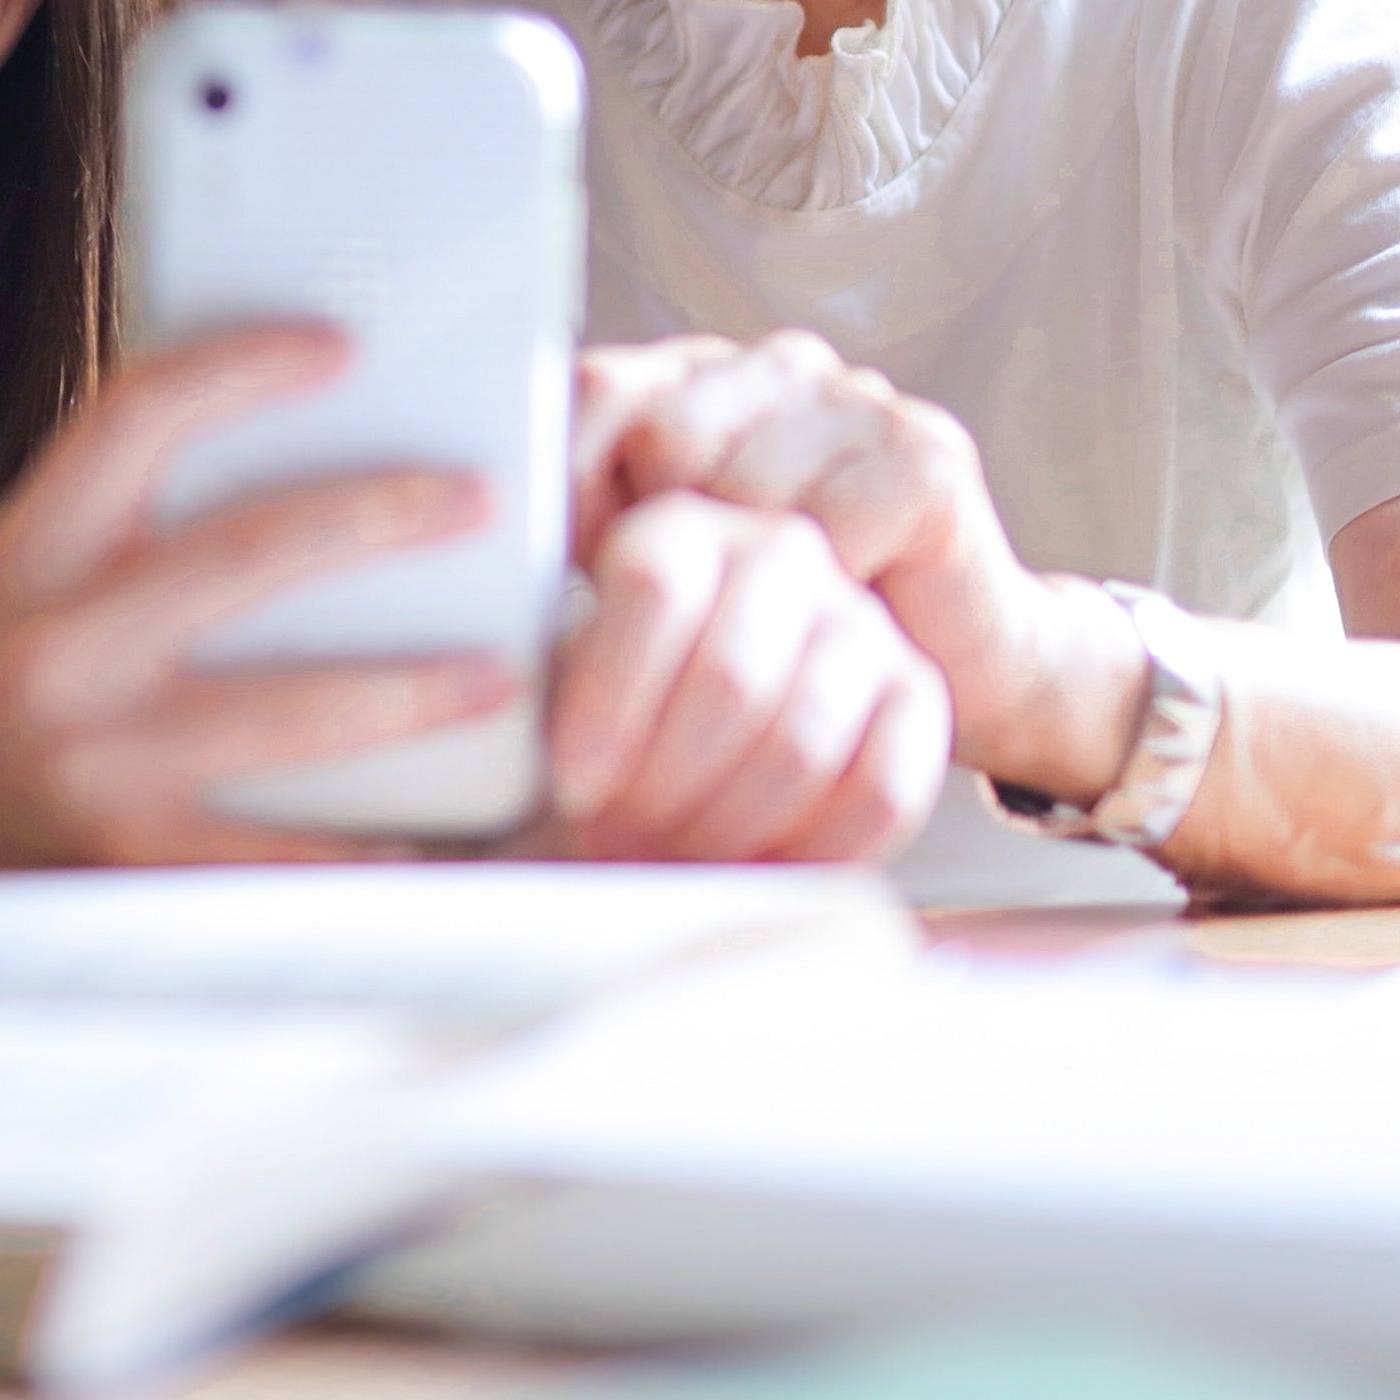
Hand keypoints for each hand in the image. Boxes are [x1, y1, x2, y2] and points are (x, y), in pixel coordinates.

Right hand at [0, 328, 524, 868]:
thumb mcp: (9, 588)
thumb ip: (118, 538)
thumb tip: (287, 486)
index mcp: (24, 557)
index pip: (135, 415)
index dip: (243, 365)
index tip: (339, 346)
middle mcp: (50, 652)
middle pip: (244, 553)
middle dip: (379, 518)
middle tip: (477, 499)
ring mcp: (89, 769)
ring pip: (289, 715)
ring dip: (411, 691)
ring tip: (497, 672)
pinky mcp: (124, 874)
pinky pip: (281, 859)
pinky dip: (371, 847)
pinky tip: (444, 834)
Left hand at [539, 492, 946, 861]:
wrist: (704, 741)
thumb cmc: (610, 717)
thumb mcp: (552, 680)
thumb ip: (533, 683)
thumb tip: (481, 714)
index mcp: (679, 527)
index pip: (654, 588)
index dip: (610, 701)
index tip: (573, 786)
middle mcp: (779, 553)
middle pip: (731, 675)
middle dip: (663, 786)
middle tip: (616, 841)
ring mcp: (859, 620)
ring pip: (800, 740)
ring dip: (724, 828)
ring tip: (668, 860)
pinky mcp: (918, 694)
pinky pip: (881, 789)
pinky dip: (810, 852)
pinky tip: (751, 872)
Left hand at [573, 334, 1136, 800]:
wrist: (959, 661)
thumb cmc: (790, 626)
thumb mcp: (674, 571)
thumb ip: (594, 531)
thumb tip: (491, 535)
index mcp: (699, 376)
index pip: (592, 390)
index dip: (565, 484)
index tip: (564, 571)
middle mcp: (778, 366)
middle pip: (662, 439)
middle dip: (662, 542)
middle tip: (689, 619)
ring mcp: (857, 402)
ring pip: (741, 490)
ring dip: (744, 585)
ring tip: (769, 624)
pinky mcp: (925, 457)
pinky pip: (826, 531)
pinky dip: (820, 596)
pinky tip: (839, 613)